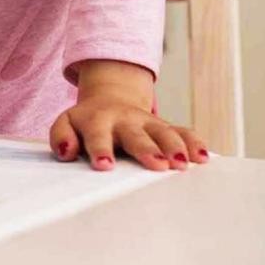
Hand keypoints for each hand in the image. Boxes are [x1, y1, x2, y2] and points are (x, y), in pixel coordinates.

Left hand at [49, 60, 207, 170]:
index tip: (104, 165)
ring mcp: (147, 122)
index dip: (100, 149)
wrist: (109, 100)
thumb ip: (61, 136)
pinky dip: (194, 142)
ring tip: (182, 164)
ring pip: (164, 132)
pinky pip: (183, 131)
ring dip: (174, 146)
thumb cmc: (86, 122)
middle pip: (137, 135)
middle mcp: (125, 120)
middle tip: (157, 165)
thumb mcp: (66, 123)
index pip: (98, 136)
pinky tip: (203, 157)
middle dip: (147, 149)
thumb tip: (66, 152)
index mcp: (97, 120)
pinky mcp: (165, 126)